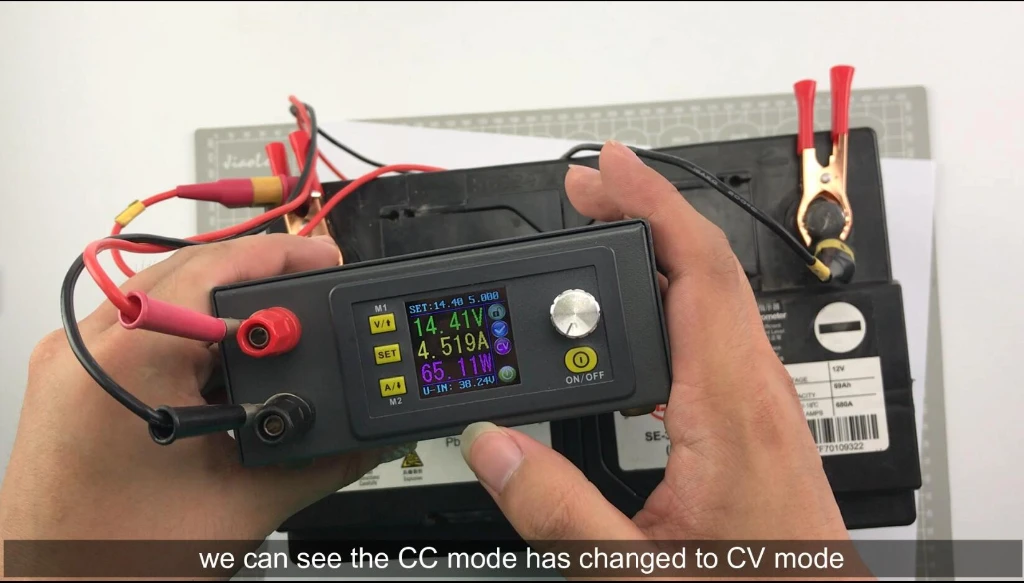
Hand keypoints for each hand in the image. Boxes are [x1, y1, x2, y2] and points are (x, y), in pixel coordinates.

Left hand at [0, 235, 413, 546]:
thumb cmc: (112, 562)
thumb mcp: (239, 505)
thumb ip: (320, 461)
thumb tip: (365, 439)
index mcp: (126, 361)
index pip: (216, 267)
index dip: (281, 256)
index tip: (326, 260)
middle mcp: (86, 349)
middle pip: (189, 273)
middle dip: (260, 281)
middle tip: (315, 297)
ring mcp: (71, 363)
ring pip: (163, 297)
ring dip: (225, 309)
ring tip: (276, 339)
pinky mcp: (73, 382)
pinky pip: (141, 329)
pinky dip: (192, 338)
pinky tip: (229, 370)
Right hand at [459, 142, 849, 562]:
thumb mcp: (632, 568)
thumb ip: (555, 510)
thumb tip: (491, 446)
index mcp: (731, 411)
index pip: (698, 272)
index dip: (651, 206)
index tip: (606, 168)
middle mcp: (757, 394)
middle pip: (707, 268)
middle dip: (643, 213)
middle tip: (584, 189)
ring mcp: (762, 403)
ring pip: (714, 296)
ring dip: (659, 251)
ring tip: (604, 230)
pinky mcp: (756, 419)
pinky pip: (715, 331)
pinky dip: (673, 295)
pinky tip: (639, 306)